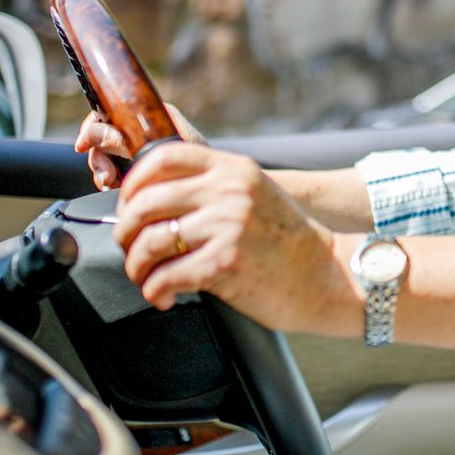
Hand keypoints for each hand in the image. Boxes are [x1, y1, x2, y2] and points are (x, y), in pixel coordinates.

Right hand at [74, 103, 204, 189]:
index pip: (110, 109)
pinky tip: (117, 189)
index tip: (82, 145)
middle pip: (102, 135)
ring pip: (104, 155)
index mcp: (153, 114)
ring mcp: (140, 149)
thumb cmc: (200, 167)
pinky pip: (114, 172)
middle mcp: (144, 129)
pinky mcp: (140, 168)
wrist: (214, 194)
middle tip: (106, 177)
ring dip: (103, 171)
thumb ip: (124, 142)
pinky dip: (111, 181)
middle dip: (98, 157)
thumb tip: (96, 133)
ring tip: (112, 184)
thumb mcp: (158, 154)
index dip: (92, 126)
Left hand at [112, 144, 356, 334]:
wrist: (329, 278)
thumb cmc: (288, 244)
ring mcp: (227, 228)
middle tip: (131, 249)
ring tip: (146, 278)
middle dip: (125, 231)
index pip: (162, 157)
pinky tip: (163, 297)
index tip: (129, 206)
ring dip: (136, 266)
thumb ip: (215, 187)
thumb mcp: (256, 195)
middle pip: (145, 202)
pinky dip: (154, 291)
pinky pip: (164, 277)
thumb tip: (154, 198)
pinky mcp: (223, 265)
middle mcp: (229, 193)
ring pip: (148, 242)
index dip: (133, 183)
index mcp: (234, 170)